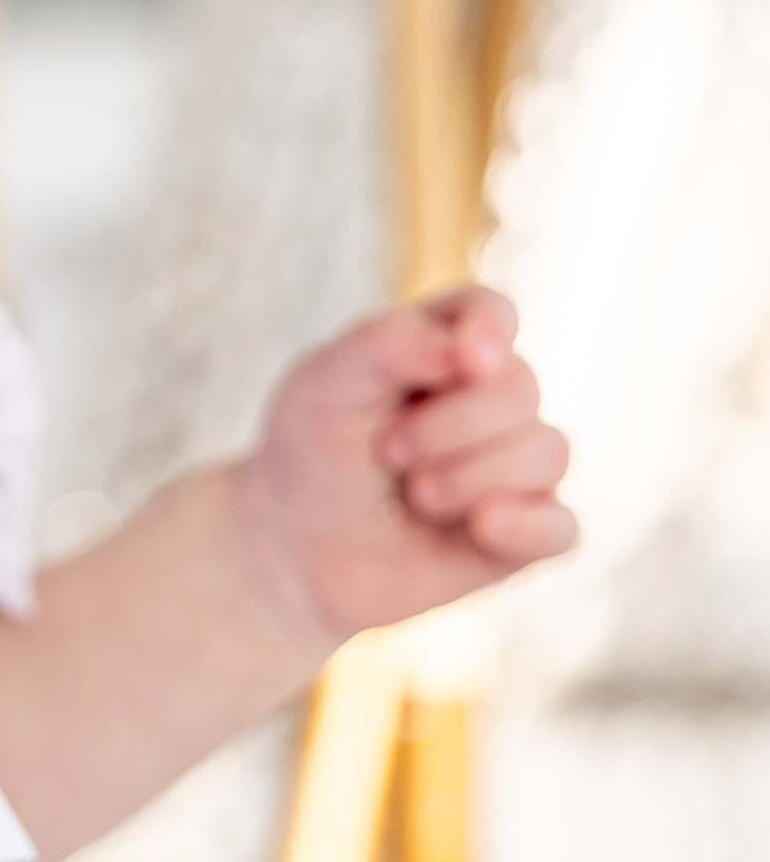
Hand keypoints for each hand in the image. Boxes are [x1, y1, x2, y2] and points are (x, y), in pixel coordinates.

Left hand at [228, 283, 581, 651]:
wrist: (298, 548)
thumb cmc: (312, 452)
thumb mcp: (325, 385)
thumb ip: (388, 344)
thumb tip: (470, 349)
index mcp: (442, 348)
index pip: (490, 313)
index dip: (489, 329)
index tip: (466, 360)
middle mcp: (490, 401)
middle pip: (521, 388)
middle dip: (453, 424)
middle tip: (389, 452)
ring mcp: (514, 467)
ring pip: (548, 454)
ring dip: (470, 476)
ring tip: (414, 495)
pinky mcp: (525, 535)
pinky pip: (563, 528)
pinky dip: (525, 526)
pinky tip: (479, 526)